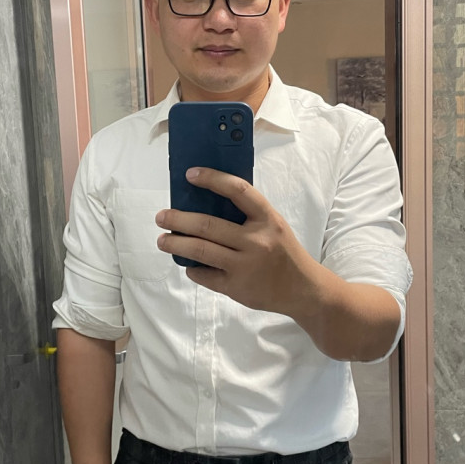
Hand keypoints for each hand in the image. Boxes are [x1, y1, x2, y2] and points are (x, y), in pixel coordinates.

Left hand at [155, 167, 315, 314]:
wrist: (302, 289)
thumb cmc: (283, 252)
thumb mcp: (273, 225)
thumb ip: (248, 214)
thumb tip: (206, 200)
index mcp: (268, 219)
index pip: (238, 191)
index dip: (213, 179)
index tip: (190, 174)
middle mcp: (256, 241)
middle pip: (207, 225)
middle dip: (178, 219)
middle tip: (162, 217)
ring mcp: (245, 266)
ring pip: (199, 251)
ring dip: (175, 244)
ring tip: (162, 240)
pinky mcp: (236, 287)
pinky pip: (204, 275)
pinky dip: (192, 269)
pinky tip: (188, 264)